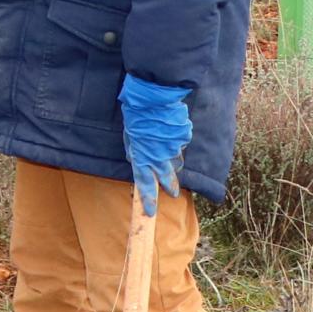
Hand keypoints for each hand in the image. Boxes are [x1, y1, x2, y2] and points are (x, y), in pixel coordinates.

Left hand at [116, 76, 190, 214]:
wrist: (153, 99)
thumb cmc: (136, 116)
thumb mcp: (129, 136)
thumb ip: (134, 151)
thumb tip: (136, 159)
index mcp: (142, 157)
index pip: (144, 183)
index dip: (148, 199)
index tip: (149, 212)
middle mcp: (160, 157)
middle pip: (166, 178)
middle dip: (170, 187)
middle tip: (173, 194)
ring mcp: (174, 148)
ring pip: (176, 160)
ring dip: (172, 160)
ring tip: (169, 155)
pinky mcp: (183, 138)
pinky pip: (181, 143)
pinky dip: (176, 141)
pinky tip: (171, 131)